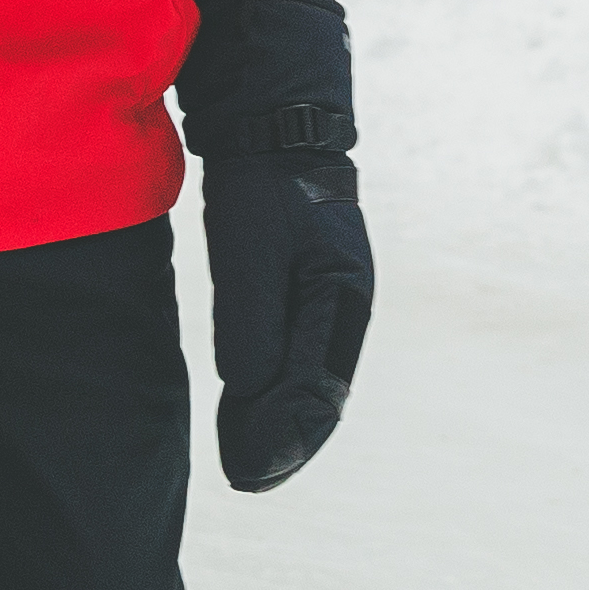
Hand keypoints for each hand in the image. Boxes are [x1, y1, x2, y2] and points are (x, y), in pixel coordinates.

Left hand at [176, 0, 373, 491]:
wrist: (274, 110)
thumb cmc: (265, 177)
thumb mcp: (254, 248)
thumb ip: (255, 324)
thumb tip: (251, 395)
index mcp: (343, 297)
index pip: (321, 391)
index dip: (287, 440)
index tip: (250, 477)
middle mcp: (342, 301)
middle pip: (319, 392)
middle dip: (286, 436)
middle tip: (245, 479)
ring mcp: (325, 290)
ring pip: (305, 374)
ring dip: (278, 417)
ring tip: (246, 460)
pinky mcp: (300, 280)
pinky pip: (291, 351)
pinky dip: (273, 385)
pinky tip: (248, 404)